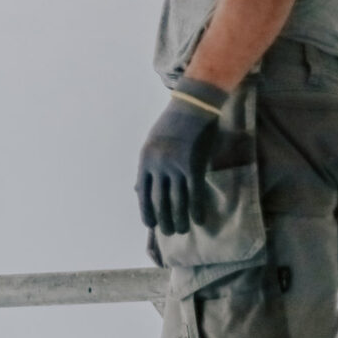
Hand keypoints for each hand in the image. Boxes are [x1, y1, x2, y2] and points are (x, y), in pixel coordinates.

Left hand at [135, 76, 227, 235]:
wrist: (193, 105)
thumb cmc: (173, 123)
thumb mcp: (152, 142)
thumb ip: (147, 166)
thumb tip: (138, 189)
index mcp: (145, 159)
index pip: (143, 193)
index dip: (147, 211)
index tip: (151, 224)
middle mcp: (158, 165)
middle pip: (159, 201)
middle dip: (164, 220)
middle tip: (170, 232)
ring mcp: (176, 167)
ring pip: (177, 201)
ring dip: (180, 219)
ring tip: (183, 230)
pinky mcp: (194, 166)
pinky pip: (195, 194)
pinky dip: (197, 210)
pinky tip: (199, 221)